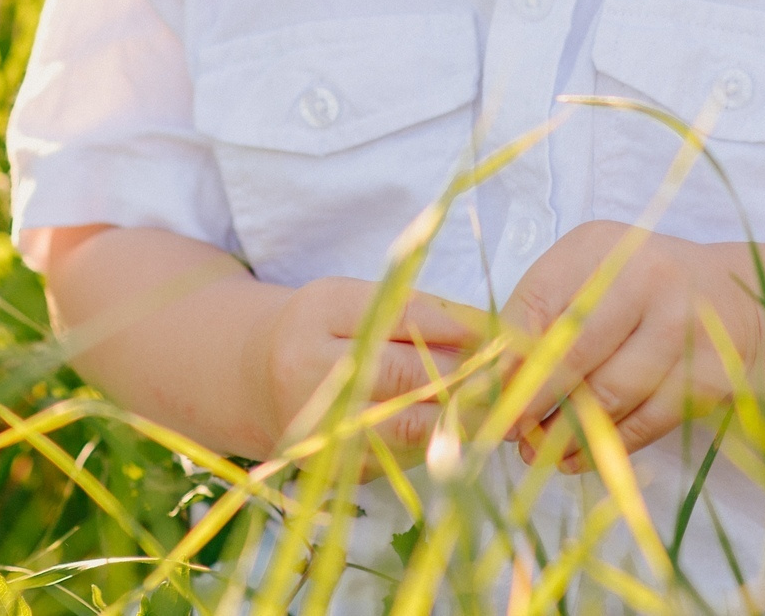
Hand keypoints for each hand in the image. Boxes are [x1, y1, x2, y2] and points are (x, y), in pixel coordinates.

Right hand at [246, 277, 485, 457]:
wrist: (256, 377)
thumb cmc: (323, 330)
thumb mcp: (355, 300)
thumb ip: (414, 311)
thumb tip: (487, 332)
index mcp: (320, 313)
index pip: (401, 317)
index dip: (455, 328)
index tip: (497, 335)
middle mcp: (309, 370)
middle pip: (404, 377)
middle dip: (464, 379)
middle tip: (507, 380)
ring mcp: (316, 424)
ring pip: (404, 428)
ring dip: (458, 421)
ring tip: (494, 412)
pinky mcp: (326, 464)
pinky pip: (393, 458)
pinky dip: (430, 447)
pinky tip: (454, 435)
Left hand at [498, 221, 764, 470]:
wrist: (734, 301)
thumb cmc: (639, 288)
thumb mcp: (587, 276)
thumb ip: (536, 314)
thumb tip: (483, 376)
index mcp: (600, 249)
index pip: (536, 304)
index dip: (505, 358)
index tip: (480, 395)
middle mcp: (645, 279)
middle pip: (572, 353)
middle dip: (529, 401)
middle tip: (503, 431)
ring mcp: (681, 328)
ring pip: (608, 395)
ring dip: (563, 432)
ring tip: (533, 450)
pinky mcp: (705, 376)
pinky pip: (644, 423)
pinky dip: (603, 448)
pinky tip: (574, 457)